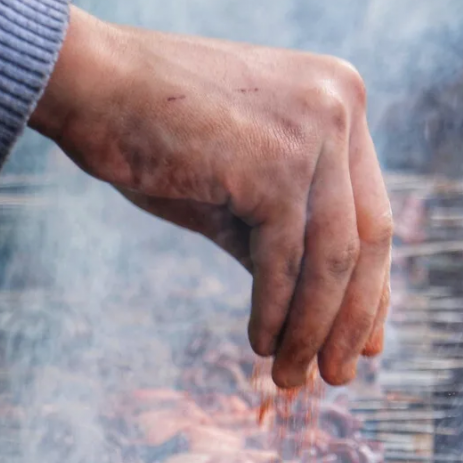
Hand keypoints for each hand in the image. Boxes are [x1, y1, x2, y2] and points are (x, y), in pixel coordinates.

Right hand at [30, 6, 391, 387]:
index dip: (371, 288)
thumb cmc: (157, 136)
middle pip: (367, 239)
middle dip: (351, 320)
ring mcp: (314, 130)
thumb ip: (287, 239)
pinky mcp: (276, 163)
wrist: (90, 86)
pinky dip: (275, 312)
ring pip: (331, 258)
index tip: (363, 344)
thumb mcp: (240, 192)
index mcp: (342, 100)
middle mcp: (341, 105)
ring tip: (293, 376)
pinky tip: (261, 345)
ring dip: (312, 329)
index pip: (372, 213)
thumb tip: (320, 318)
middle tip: (336, 376)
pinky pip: (285, 261)